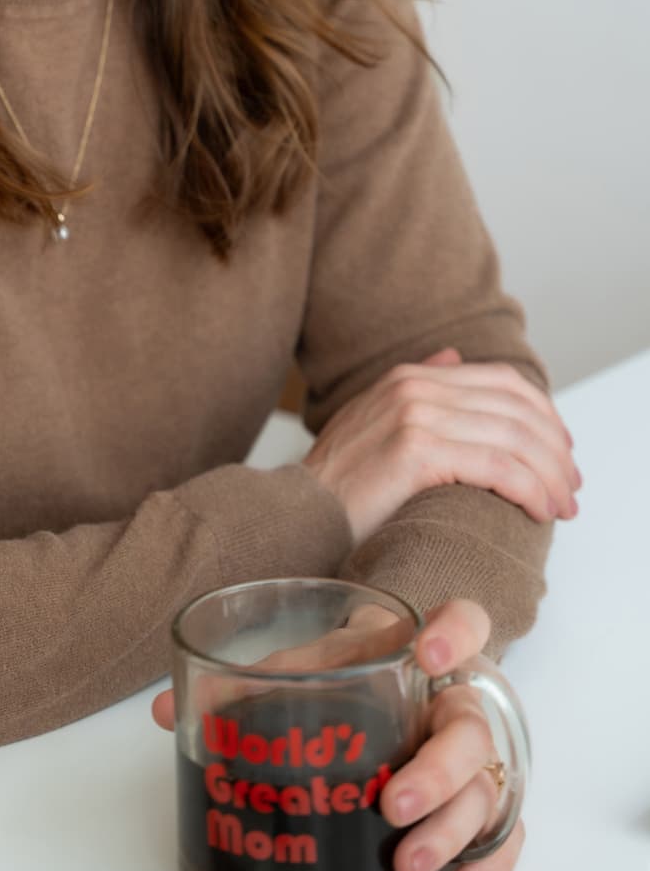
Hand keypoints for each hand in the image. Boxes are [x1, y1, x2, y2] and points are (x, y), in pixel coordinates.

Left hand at [150, 598, 522, 870]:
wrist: (396, 671)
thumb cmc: (350, 667)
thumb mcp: (306, 662)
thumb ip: (247, 680)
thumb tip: (163, 711)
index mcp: (420, 650)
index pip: (465, 620)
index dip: (454, 633)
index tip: (425, 653)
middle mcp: (459, 698)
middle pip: (473, 730)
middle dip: (437, 770)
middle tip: (391, 798)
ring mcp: (479, 751)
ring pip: (488, 789)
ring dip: (451, 827)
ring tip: (405, 858)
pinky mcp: (485, 796)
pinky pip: (507, 832)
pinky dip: (490, 860)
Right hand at [300, 347, 579, 544]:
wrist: (300, 512)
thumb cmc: (341, 483)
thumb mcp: (378, 420)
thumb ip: (420, 388)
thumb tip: (453, 357)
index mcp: (411, 377)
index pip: (503, 382)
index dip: (545, 416)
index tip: (562, 454)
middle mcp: (415, 387)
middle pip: (517, 407)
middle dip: (555, 450)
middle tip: (570, 488)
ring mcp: (414, 415)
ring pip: (513, 437)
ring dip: (549, 475)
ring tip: (561, 507)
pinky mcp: (416, 451)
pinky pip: (496, 465)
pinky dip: (528, 488)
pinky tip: (537, 510)